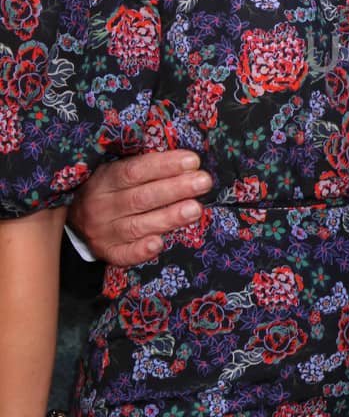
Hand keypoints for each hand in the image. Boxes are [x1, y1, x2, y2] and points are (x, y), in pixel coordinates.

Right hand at [68, 150, 211, 266]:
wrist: (76, 219)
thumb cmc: (111, 189)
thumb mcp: (117, 170)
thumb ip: (145, 167)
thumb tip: (187, 161)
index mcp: (104, 179)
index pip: (135, 170)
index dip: (164, 165)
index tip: (192, 161)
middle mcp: (101, 206)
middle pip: (141, 197)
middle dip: (176, 189)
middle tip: (204, 182)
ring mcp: (102, 232)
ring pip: (137, 226)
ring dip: (169, 217)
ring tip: (196, 209)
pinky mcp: (106, 253)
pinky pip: (124, 254)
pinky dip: (141, 251)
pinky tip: (159, 243)